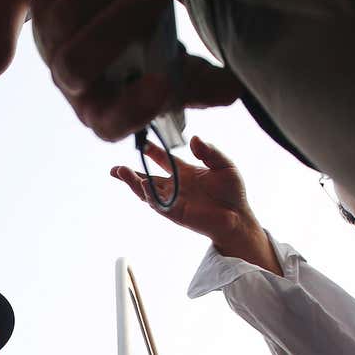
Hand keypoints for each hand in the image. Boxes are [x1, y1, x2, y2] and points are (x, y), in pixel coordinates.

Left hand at [32, 0, 241, 139]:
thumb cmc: (142, 54)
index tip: (165, 83)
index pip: (110, 123)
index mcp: (102, 109)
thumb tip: (231, 86)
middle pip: (79, 63)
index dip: (134, 108)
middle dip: (125, 22)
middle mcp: (68, 80)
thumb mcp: (174, 71)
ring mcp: (49, 38)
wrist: (96, 17)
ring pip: (68, 16)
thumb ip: (200, 81)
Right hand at [110, 136, 278, 268]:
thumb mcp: (224, 164)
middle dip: (130, 173)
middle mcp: (176, 186)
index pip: (163, 160)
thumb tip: (194, 139)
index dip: (152, 151)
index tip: (142, 142)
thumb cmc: (232, 192)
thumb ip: (209, 151)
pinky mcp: (176, 213)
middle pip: (148, 178)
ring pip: (147, 191)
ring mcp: (174, 200)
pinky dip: (149, 194)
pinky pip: (158, 204)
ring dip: (133, 183)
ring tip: (120, 172)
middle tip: (115, 168)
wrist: (238, 216)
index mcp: (185, 172)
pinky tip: (143, 184)